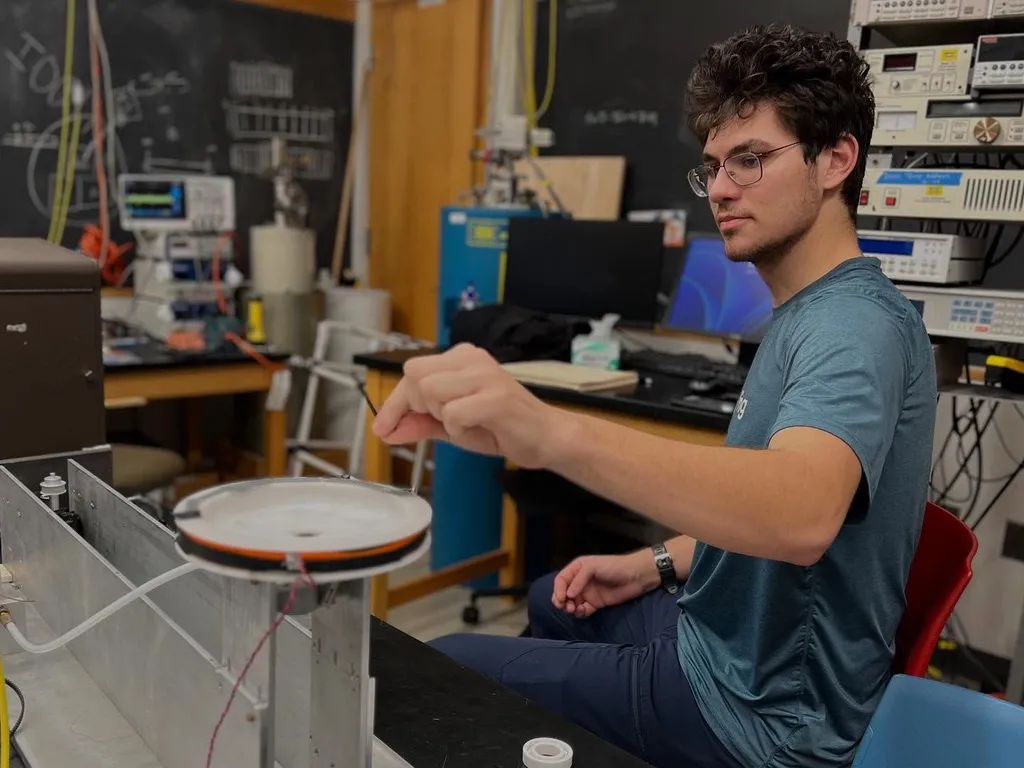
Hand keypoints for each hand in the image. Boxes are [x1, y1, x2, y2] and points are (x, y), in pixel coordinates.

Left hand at [371, 344, 569, 468]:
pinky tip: (479, 430)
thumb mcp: (452, 425)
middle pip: (415, 375)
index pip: (412, 371)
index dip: (394, 402)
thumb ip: (420, 422)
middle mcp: (472, 358)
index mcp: (462, 357)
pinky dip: (459, 431)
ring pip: (430, 392)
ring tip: (465, 424)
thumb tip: (386, 430)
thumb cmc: (501, 427)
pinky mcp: (496, 397)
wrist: (546, 438)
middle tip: (440, 421)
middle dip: (416, 405)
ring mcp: (485, 375)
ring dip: (440, 417)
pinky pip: (453, 415)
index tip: (383, 428)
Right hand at [552, 551, 659, 618]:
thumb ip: (579, 579)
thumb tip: (568, 594)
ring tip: (573, 610)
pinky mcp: (596, 604)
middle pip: (564, 592)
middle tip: (565, 606)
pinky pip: (583, 610)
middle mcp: (580, 581)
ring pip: (572, 603)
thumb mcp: (593, 566)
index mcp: (578, 568)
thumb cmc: (614, 566)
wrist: (636, 576)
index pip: (561, 579)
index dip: (558, 589)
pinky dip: (580, 612)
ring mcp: (588, 593)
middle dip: (561, 600)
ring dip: (569, 607)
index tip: (561, 599)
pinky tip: (582, 611)